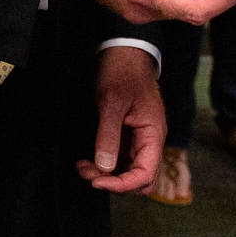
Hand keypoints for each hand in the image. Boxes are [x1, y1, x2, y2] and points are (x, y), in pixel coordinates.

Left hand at [78, 44, 163, 191]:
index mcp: (153, 134)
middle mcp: (149, 140)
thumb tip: (104, 167)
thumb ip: (108, 136)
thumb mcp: (112, 102)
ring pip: (127, 171)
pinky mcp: (127, 134)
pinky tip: (87, 160)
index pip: (146, 174)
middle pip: (140, 178)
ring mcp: (138, 138)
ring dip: (106, 175)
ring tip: (83, 167)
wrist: (123, 51)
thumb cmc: (122, 72)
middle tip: (88, 174)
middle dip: (114, 182)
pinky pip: (119, 158)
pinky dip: (104, 164)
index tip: (97, 182)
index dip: (122, 185)